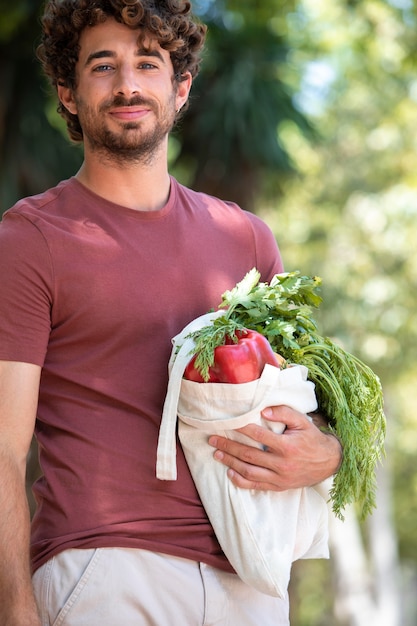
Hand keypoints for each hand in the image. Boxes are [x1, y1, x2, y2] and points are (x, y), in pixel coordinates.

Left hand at [208, 405, 341, 491]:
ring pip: (249, 472)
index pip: (258, 435)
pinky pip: (257, 486)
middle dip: (228, 446)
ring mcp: (280, 478)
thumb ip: (284, 413)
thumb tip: (263, 410)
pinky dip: (241, 481)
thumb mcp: (303, 421)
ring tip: (217, 454)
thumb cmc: (313, 438)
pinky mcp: (279, 486)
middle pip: (249, 455)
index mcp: (287, 446)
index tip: (227, 422)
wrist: (329, 462)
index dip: (241, 428)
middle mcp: (282, 464)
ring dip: (230, 463)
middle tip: (212, 439)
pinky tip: (230, 474)